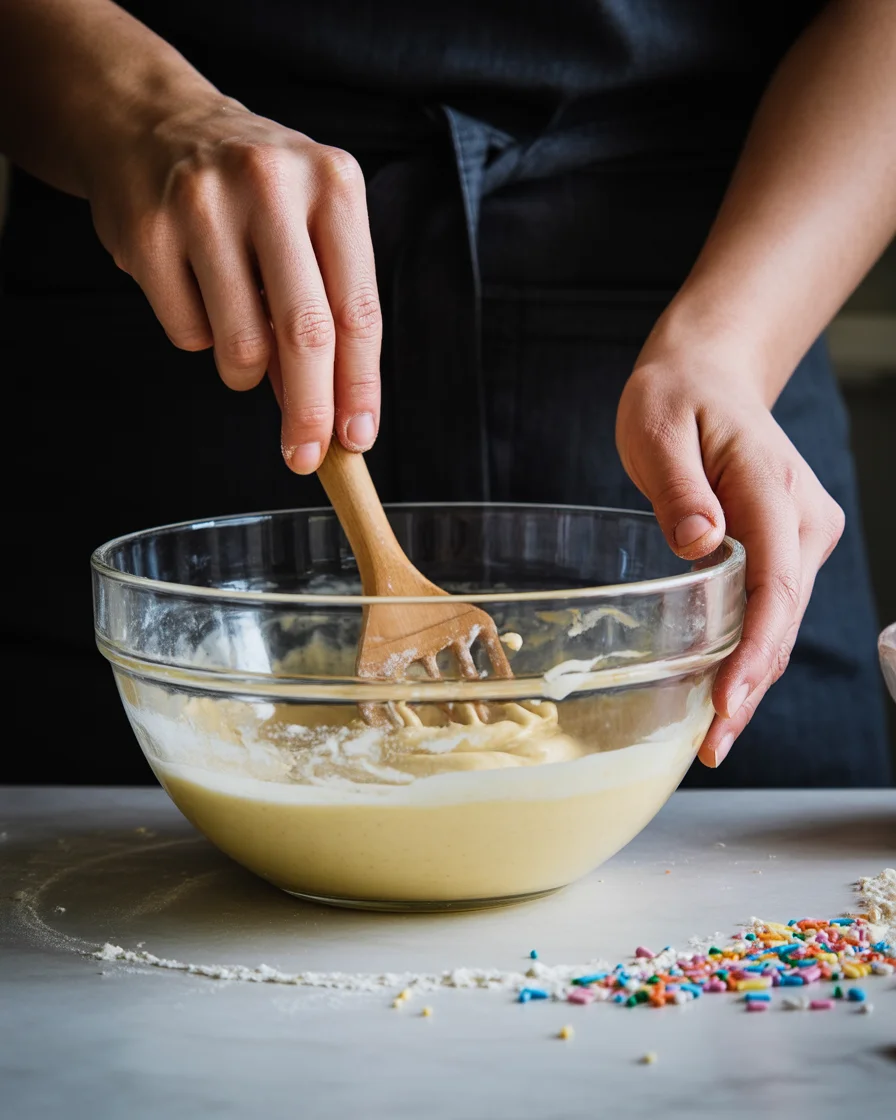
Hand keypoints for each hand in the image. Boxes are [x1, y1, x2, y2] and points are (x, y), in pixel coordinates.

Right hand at [87, 95, 380, 472]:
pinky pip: (187, 334)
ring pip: (241, 345)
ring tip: (242, 337)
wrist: (151, 123)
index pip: (358, 310)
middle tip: (305, 456)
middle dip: (310, 411)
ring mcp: (203, 205)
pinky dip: (199, 340)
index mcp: (333, 184)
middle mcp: (272, 185)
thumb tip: (334, 414)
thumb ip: (329, 306)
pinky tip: (196, 294)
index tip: (357, 438)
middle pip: (306, 334)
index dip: (359, 386)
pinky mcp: (147, 232)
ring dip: (246, 372)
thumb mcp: (310, 223)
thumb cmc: (252, 192)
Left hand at [616, 339, 843, 767]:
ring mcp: (800, 533)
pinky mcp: (787, 545)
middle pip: (784, 616)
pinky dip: (749, 650)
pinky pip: (772, 607)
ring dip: (751, 677)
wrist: (708, 374)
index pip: (775, 582)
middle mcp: (800, 517)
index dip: (755, 651)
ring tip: (714, 735)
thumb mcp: (656, 427)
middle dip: (751, 685)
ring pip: (782, 619)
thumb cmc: (676, 397)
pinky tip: (722, 689)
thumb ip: (679, 487)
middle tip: (712, 745)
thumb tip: (700, 545)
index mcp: (769, 485)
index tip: (728, 702)